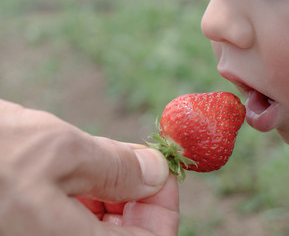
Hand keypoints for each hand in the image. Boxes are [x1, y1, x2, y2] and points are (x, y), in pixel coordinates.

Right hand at [0, 99, 176, 235]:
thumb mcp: (61, 152)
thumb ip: (118, 167)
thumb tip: (156, 173)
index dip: (164, 204)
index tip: (162, 169)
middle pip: (128, 235)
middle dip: (138, 195)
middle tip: (135, 158)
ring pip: (102, 226)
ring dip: (113, 192)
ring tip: (104, 159)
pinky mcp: (33, 226)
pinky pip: (75, 220)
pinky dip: (89, 195)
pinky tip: (82, 170)